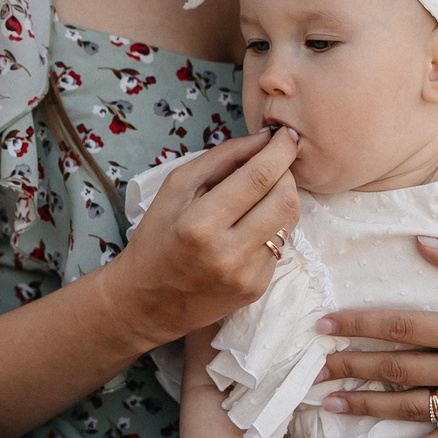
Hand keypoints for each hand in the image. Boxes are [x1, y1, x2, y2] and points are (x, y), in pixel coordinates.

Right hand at [105, 129, 299, 347]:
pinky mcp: (256, 288)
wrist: (147, 302)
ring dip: (283, 198)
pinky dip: (270, 227)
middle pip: (285, 198)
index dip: (280, 151)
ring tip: (261, 194)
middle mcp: (227, 253)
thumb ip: (219, 158)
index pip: (259, 177)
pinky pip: (280, 245)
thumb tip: (263, 140)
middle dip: (286, 172)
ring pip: (290, 221)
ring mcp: (246, 275)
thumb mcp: (174, 189)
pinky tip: (248, 228)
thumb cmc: (156, 238)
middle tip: (273, 164)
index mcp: (200, 224)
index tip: (286, 135)